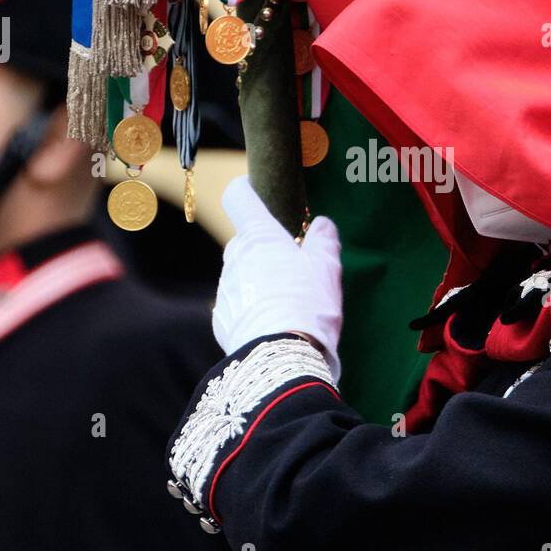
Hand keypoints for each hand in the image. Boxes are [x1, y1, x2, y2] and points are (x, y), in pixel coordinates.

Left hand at [213, 176, 342, 379]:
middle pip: (245, 240)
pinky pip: (238, 305)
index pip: (239, 196)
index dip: (246, 190)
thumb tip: (322, 225)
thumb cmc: (308, 307)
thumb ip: (324, 241)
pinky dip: (253, 309)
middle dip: (265, 248)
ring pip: (241, 274)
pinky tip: (274, 325)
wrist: (281, 360)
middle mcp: (235, 257)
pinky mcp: (222, 320)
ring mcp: (226, 290)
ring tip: (290, 304)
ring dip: (259, 280)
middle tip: (294, 267)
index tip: (257, 192)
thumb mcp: (328, 269)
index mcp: (260, 236)